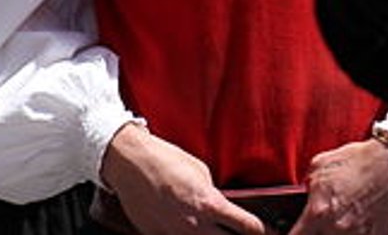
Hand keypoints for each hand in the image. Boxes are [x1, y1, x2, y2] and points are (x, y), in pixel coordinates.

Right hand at [99, 123, 263, 234]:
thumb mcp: (200, 171)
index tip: (258, 230)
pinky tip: (185, 228)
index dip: (258, 230)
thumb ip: (213, 194)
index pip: (248, 227)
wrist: (129, 162)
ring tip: (210, 229)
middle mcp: (194, 225)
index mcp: (210, 204)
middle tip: (236, 232)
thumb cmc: (165, 160)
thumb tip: (221, 208)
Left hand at [288, 138, 387, 234]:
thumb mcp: (319, 165)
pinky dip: (357, 233)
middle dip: (317, 233)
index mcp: (318, 212)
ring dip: (336, 233)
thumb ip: (307, 187)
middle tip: (323, 222)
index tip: (295, 232)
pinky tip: (358, 222)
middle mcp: (336, 229)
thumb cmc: (358, 160)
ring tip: (341, 221)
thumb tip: (303, 197)